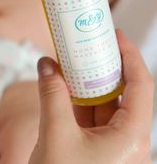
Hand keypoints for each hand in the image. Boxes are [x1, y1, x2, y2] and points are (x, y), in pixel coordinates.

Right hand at [29, 30, 153, 163]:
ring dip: (90, 82)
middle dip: (108, 66)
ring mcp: (112, 146)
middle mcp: (129, 140)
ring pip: (106, 105)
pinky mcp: (96, 150)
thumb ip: (51, 95)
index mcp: (132, 138)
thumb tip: (45, 64)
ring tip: (77, 59)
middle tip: (94, 44)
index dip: (130, 57)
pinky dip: (80, 100)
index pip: (141, 87)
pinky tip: (66, 84)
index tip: (116, 36)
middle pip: (125, 93)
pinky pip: (92, 117)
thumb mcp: (55, 135)